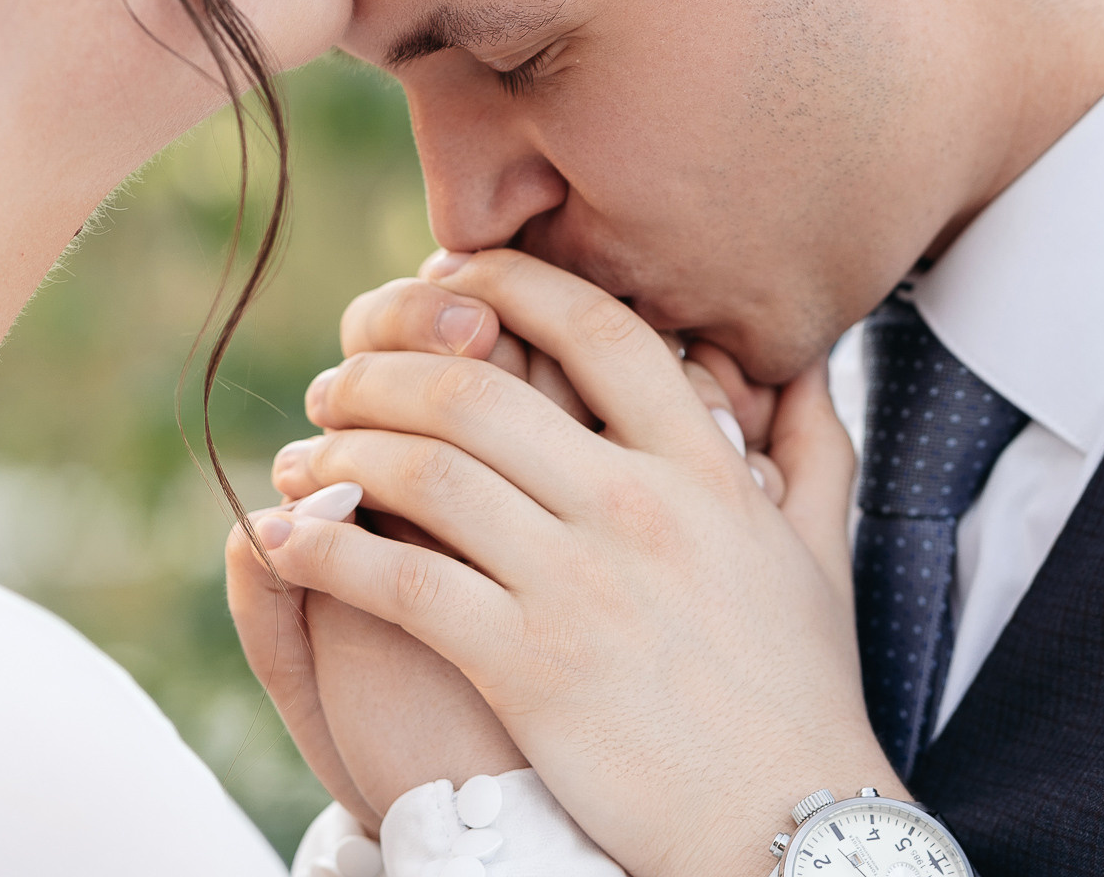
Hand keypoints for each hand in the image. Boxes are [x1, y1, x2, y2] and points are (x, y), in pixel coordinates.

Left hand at [254, 249, 893, 876]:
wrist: (789, 830)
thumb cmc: (803, 694)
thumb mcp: (820, 551)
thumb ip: (814, 443)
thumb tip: (809, 362)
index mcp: (702, 467)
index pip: (594, 328)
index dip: (507, 284)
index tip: (446, 281)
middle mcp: (638, 507)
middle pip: (477, 389)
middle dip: (383, 370)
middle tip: (338, 383)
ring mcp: (581, 585)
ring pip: (425, 474)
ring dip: (338, 453)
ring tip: (303, 461)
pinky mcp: (528, 666)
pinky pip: (400, 582)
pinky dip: (324, 551)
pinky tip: (283, 544)